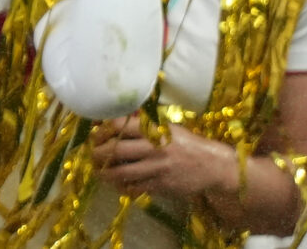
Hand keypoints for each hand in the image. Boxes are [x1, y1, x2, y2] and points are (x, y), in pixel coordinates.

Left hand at [90, 116, 243, 205]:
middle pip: (115, 149)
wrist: (213, 166)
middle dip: (98, 153)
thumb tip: (114, 118)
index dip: (102, 131)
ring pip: (121, 172)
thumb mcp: (166, 127)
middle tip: (93, 154)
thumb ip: (142, 123)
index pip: (119, 126)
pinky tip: (118, 185)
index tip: (96, 135)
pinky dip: (122, 187)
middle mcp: (153, 148)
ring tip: (99, 171)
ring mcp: (157, 168)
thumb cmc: (186, 143)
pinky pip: (135, 188)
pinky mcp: (161, 186)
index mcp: (154, 129)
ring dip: (105, 172)